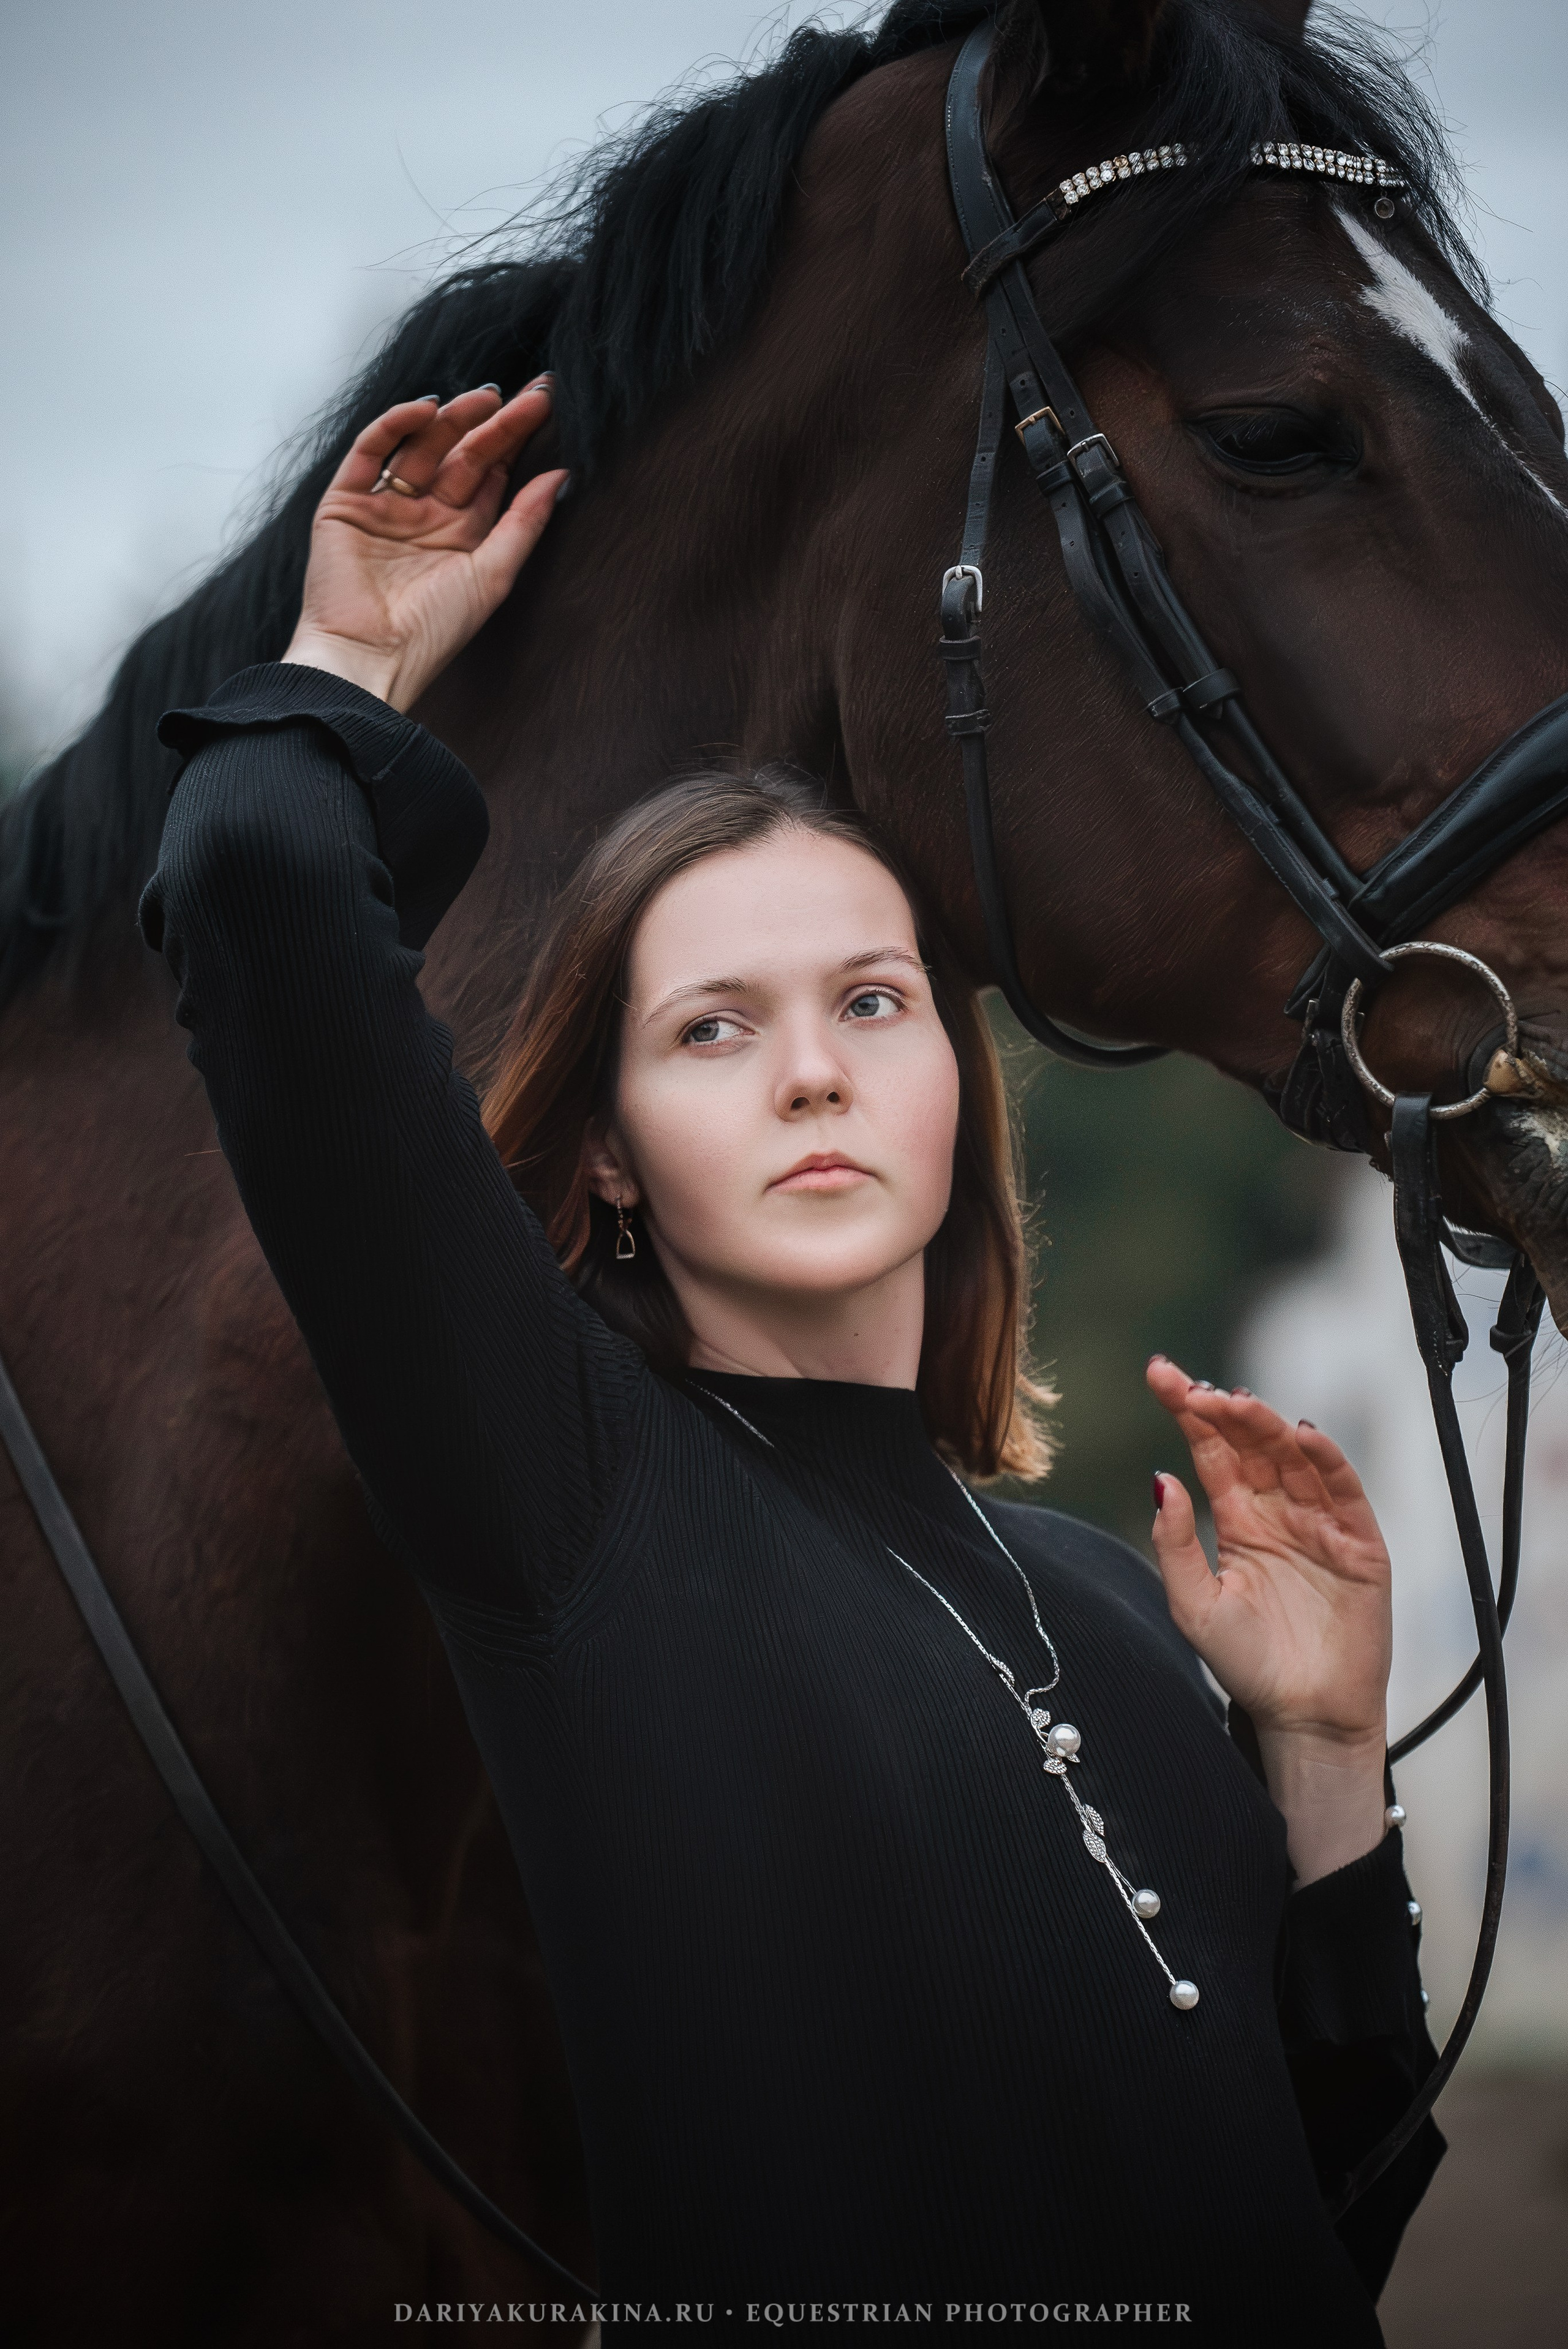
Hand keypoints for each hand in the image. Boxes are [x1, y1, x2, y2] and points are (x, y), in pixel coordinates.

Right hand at [281, 380, 566, 711]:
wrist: (368, 658)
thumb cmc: (432, 631)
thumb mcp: (492, 574)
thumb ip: (524, 522)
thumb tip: (562, 474)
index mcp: (461, 534)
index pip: (492, 473)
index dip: (517, 439)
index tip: (546, 405)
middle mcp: (425, 515)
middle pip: (462, 453)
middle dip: (494, 423)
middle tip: (530, 393)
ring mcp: (385, 506)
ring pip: (421, 445)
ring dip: (452, 418)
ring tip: (486, 398)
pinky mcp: (345, 501)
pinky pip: (370, 451)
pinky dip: (395, 425)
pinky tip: (427, 408)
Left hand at [1145, 1357, 1391, 1883]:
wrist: (1303, 1717)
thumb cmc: (1246, 1665)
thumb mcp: (1194, 1605)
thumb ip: (1174, 1543)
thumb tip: (1158, 1477)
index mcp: (1235, 1520)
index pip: (1209, 1450)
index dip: (1188, 1410)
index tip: (1160, 1373)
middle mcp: (1276, 1511)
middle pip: (1250, 1443)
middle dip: (1223, 1409)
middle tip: (1194, 1387)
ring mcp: (1319, 1524)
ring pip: (1294, 1457)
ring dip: (1267, 1425)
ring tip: (1238, 1402)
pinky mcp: (1358, 1544)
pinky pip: (1343, 1491)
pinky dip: (1328, 1458)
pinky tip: (1303, 1433)